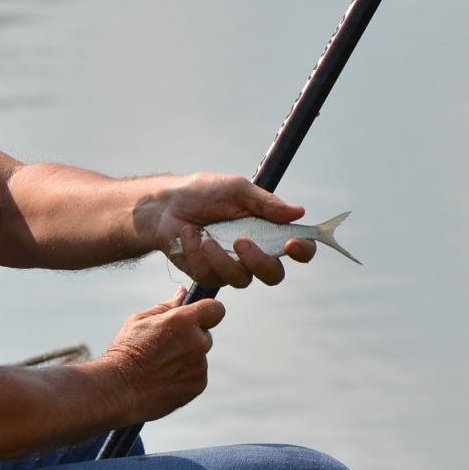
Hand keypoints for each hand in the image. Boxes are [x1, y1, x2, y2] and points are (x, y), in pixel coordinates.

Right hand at [103, 288, 225, 419]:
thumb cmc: (126, 351)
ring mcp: (200, 365)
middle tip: (166, 346)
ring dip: (187, 357)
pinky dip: (185, 375)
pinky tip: (164, 378)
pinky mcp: (199, 384)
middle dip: (191, 337)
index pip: (215, 308)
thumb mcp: (140, 320)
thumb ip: (166, 306)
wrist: (120, 389)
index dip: (207, 311)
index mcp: (184, 321)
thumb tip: (182, 293)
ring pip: (199, 355)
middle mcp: (197, 342)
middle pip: (205, 334)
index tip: (198, 316)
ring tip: (160, 365)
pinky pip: (197, 374)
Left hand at [146, 173, 316, 287]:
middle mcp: (254, 253)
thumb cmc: (204, 193)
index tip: (292, 243)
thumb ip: (265, 203)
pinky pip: (209, 276)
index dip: (303, 251)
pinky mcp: (207, 274)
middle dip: (259, 262)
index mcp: (268, 230)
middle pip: (273, 275)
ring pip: (240, 280)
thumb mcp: (236, 190)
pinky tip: (188, 234)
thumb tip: (298, 212)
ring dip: (221, 259)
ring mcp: (230, 266)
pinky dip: (196, 253)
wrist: (165, 204)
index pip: (298, 247)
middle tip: (241, 242)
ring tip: (205, 237)